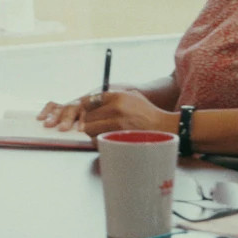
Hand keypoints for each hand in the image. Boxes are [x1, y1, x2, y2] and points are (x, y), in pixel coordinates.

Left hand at [36, 90, 172, 136]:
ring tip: (101, 132)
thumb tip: (87, 103)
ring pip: (90, 128)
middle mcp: (115, 107)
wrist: (166, 128)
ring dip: (90, 132)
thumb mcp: (130, 97)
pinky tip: (106, 139)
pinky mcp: (120, 135)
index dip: (79, 109)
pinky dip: (98, 141)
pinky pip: (99, 139)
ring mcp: (118, 122)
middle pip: (86, 115)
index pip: (88, 101)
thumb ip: (110, 98)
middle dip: (83, 122)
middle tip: (82, 125)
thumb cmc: (146, 113)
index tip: (71, 114)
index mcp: (116, 95)